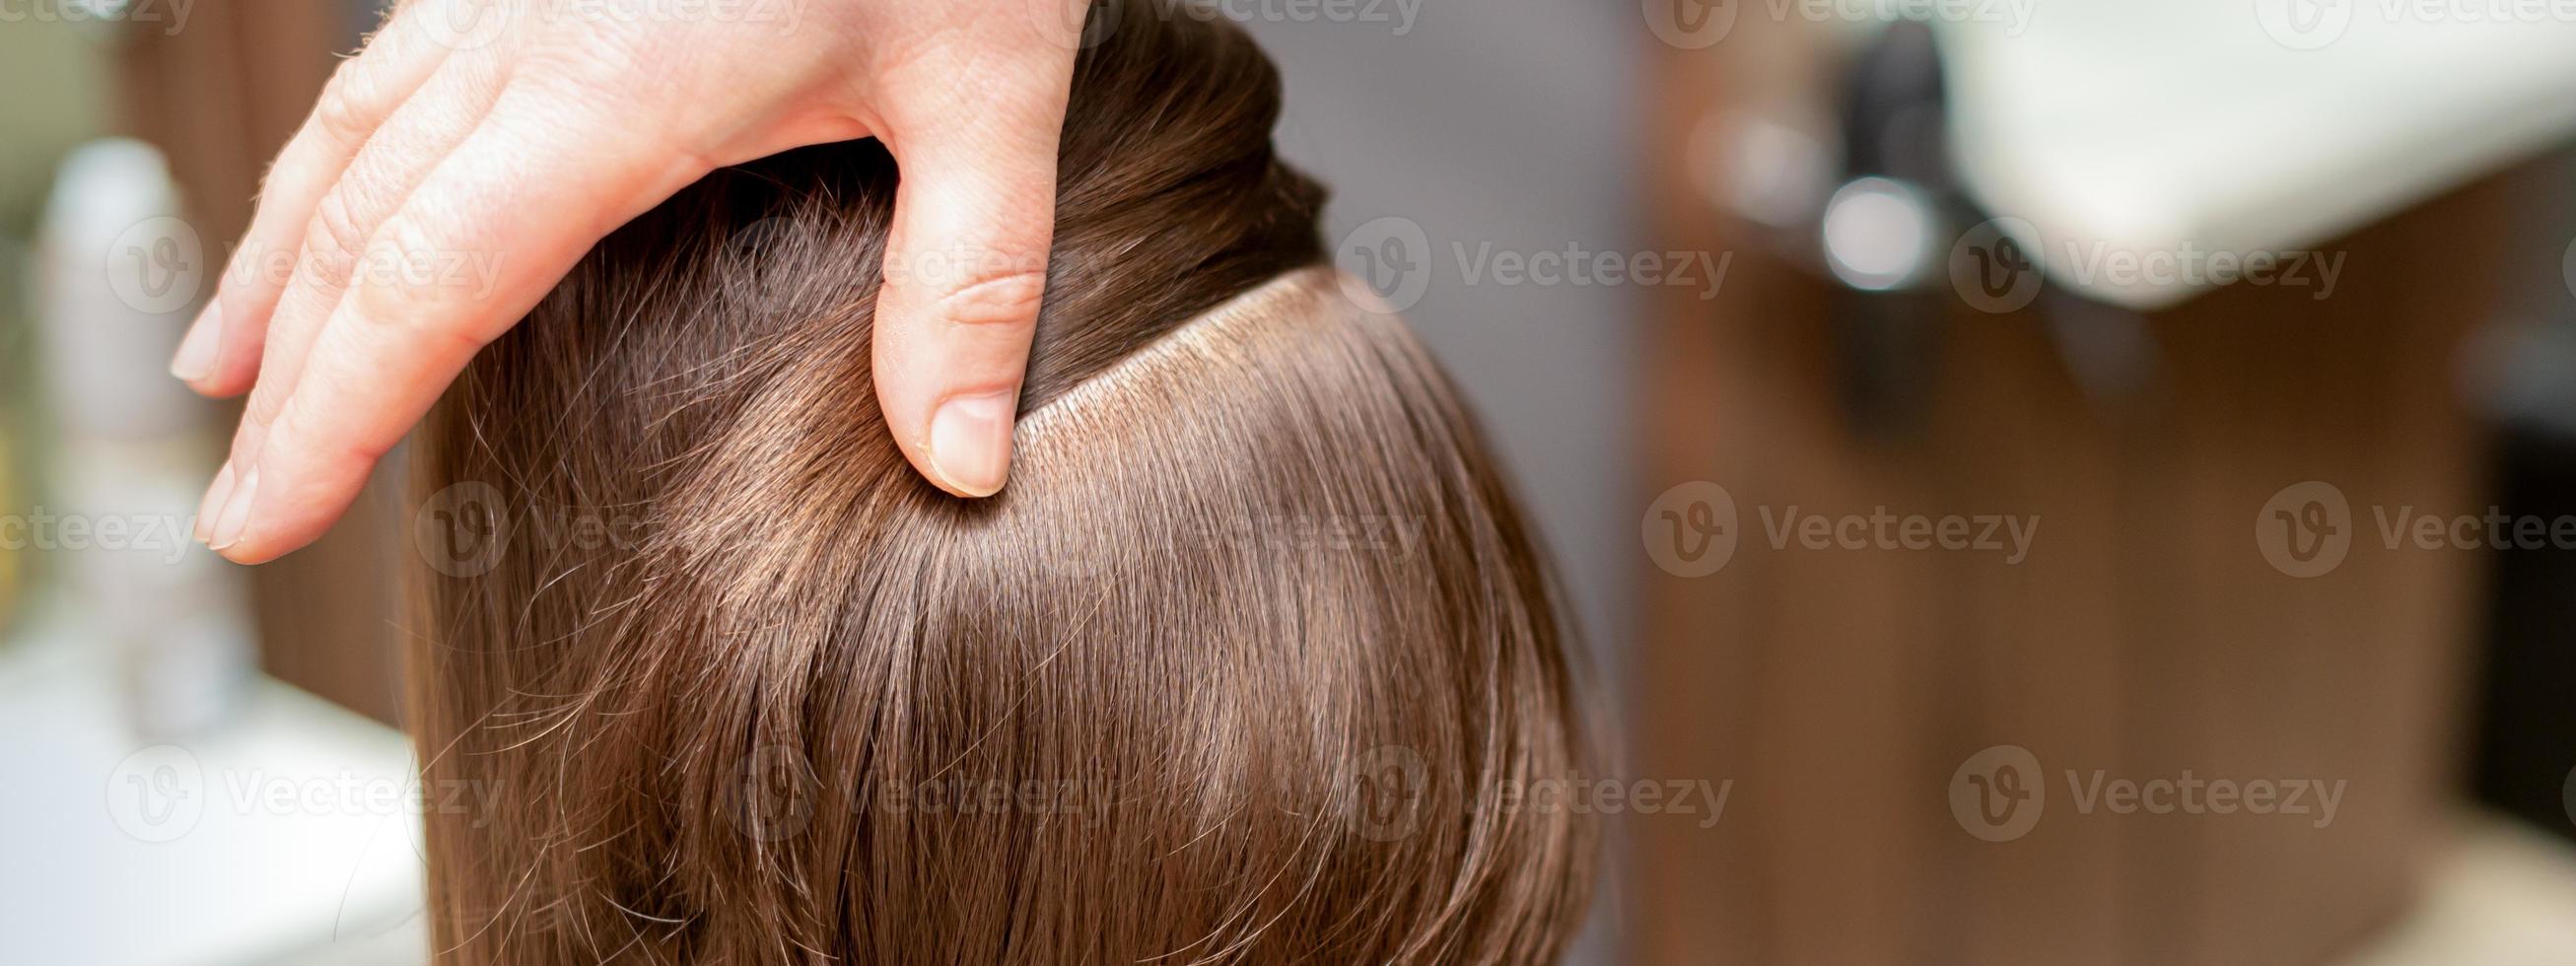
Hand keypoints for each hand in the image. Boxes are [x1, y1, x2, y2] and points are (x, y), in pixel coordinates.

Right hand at [172, 0, 1088, 561]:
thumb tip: (961, 465)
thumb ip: (970, 281)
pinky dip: (332, 160)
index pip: (429, 282)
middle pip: (357, 226)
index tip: (264, 519)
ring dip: (278, 264)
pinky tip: (330, 201)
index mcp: (618, 83)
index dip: (335, 416)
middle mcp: (530, 28)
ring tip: (229, 373)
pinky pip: (393, 67)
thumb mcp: (994, 88)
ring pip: (349, 133)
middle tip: (238, 507)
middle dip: (287, 379)